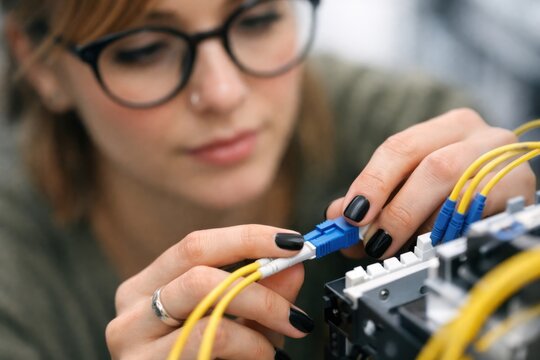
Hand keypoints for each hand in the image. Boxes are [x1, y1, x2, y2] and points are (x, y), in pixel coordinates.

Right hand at [106, 225, 311, 358]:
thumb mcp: (238, 321)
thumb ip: (261, 292)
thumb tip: (293, 266)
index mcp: (148, 285)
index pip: (196, 245)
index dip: (248, 237)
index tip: (293, 243)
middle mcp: (132, 308)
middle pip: (199, 272)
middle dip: (259, 284)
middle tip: (295, 305)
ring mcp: (132, 342)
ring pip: (207, 309)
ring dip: (258, 320)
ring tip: (278, 340)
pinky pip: (210, 344)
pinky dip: (250, 348)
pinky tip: (261, 357)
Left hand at [325, 108, 535, 258]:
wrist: (510, 181)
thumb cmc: (459, 182)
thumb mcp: (413, 181)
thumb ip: (375, 198)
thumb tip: (337, 218)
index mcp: (446, 127)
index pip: (400, 148)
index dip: (372, 183)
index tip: (352, 215)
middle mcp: (479, 136)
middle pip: (433, 167)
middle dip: (397, 210)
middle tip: (373, 241)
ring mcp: (506, 163)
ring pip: (460, 193)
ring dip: (423, 226)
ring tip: (400, 248)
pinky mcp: (522, 191)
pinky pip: (482, 216)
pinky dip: (452, 233)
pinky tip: (436, 244)